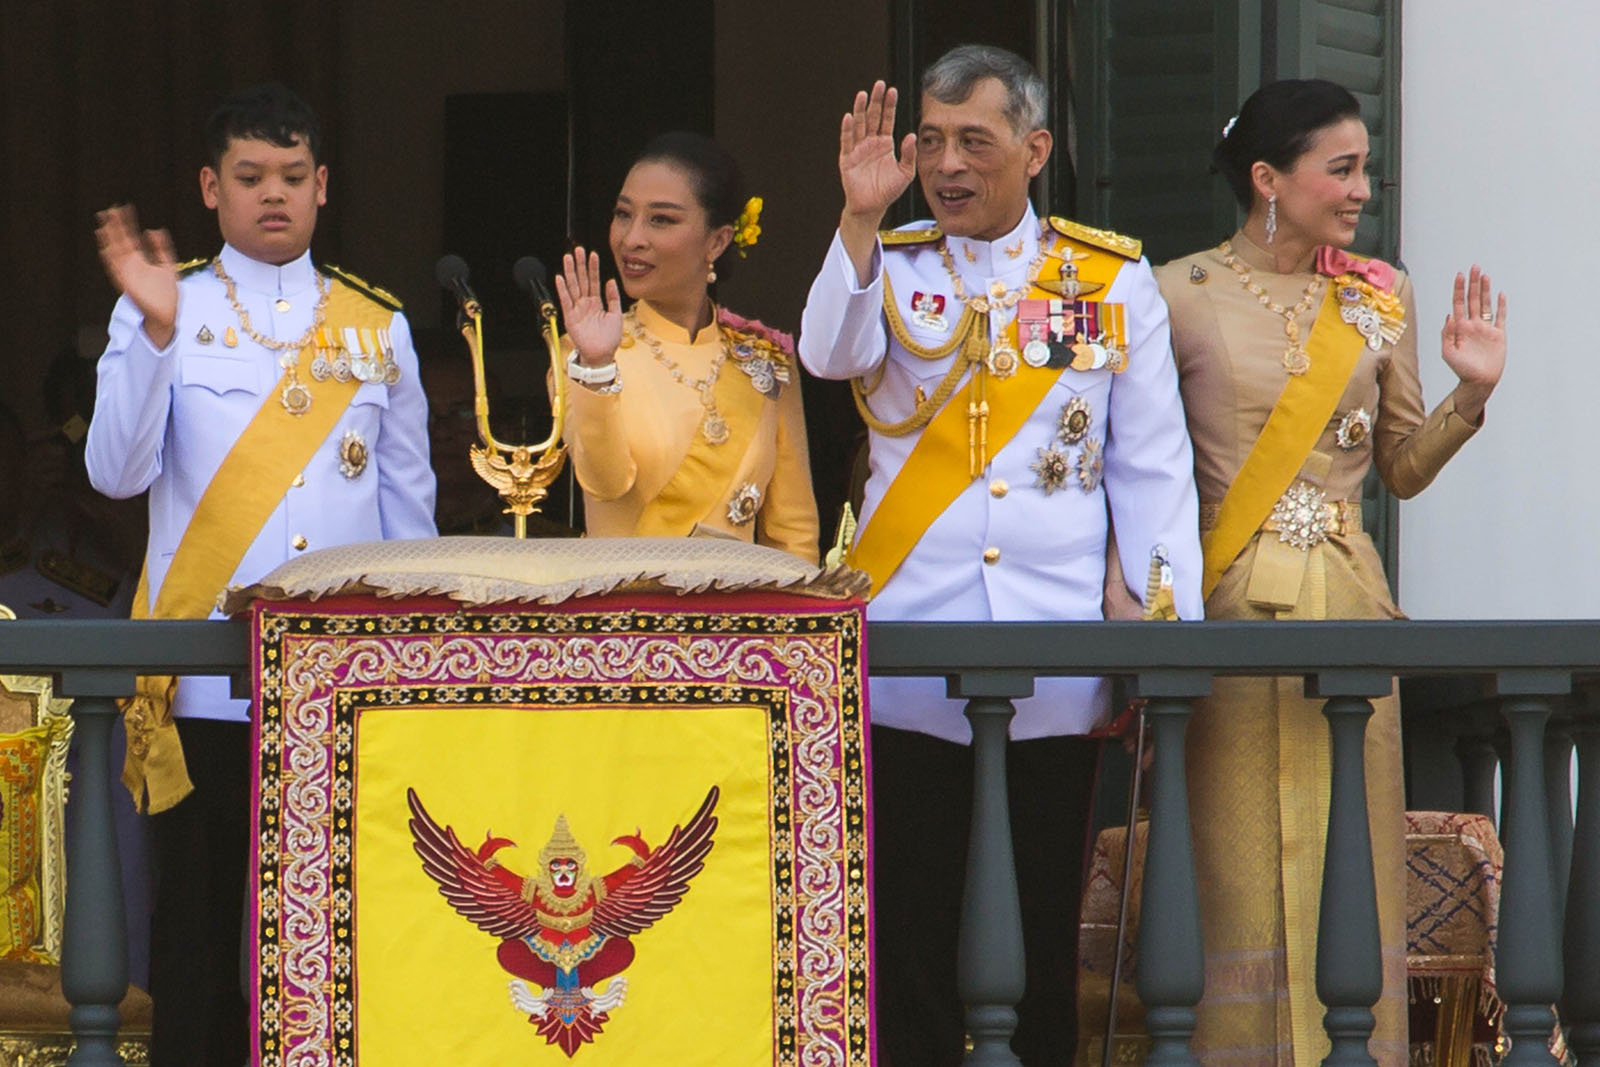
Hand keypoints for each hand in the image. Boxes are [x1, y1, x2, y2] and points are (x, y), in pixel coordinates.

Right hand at [95, 205, 177, 347]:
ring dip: (109, 241)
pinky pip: (117, 272)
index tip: (123, 208)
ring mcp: (128, 275)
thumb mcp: (167, 265)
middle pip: (119, 242)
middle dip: (114, 227)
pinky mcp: (127, 286)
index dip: (126, 223)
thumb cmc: (167, 293)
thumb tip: (155, 229)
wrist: (168, 314)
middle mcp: (131, 265)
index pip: (130, 237)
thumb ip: (162, 248)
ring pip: (115, 254)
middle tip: (108, 210)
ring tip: (103, 226)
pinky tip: (106, 249)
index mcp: (140, 260)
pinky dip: (111, 261)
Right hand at [554, 247, 621, 366]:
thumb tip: (611, 280)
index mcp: (596, 302)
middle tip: (578, 249)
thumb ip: (613, 298)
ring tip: (568, 258)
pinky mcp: (570, 317)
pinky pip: (566, 300)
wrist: (602, 355)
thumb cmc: (609, 339)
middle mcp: (585, 304)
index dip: (593, 268)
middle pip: (581, 280)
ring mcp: (577, 309)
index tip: (593, 254)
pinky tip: (560, 278)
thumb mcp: (616, 315)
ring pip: (573, 286)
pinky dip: (563, 289)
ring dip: (570, 272)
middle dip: (580, 264)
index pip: (593, 281)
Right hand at [839, 81, 916, 225]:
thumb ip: (909, 154)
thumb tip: (911, 135)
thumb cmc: (888, 191)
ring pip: (859, 125)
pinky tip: (850, 117)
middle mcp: (870, 142)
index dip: (889, 105)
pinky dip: (848, 129)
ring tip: (863, 94)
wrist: (872, 207)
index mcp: (884, 143)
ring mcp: (858, 149)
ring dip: (860, 110)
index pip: (887, 119)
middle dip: (876, 101)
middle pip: (873, 117)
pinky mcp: (847, 159)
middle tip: (879, 84)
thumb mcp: (905, 173)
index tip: (893, 90)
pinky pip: (847, 141)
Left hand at [1440, 265, 1506, 420]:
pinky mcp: (1498, 334)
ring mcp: (1486, 328)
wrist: (1479, 381)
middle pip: (1473, 299)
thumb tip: (1449, 315)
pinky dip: (1501, 305)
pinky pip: (1501, 316)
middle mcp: (1472, 325)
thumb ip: (1447, 334)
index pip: (1459, 303)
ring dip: (1485, 289)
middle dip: (1473, 283)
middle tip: (1474, 267)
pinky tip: (1500, 294)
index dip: (1458, 289)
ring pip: (1486, 304)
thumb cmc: (1461, 370)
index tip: (1459, 275)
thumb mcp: (1447, 352)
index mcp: (1459, 328)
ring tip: (1484, 275)